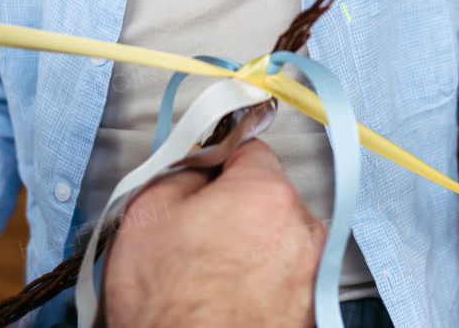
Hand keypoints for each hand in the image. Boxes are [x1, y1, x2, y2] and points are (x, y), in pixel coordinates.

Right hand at [105, 139, 322, 327]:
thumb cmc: (168, 308)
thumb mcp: (148, 211)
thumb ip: (182, 170)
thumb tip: (198, 165)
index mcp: (266, 194)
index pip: (249, 149)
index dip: (218, 161)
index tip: (203, 175)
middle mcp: (301, 229)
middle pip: (267, 194)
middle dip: (234, 207)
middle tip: (196, 233)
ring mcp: (311, 272)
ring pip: (276, 236)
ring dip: (249, 244)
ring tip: (209, 273)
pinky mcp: (310, 308)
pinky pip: (283, 273)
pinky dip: (260, 279)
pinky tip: (226, 295)